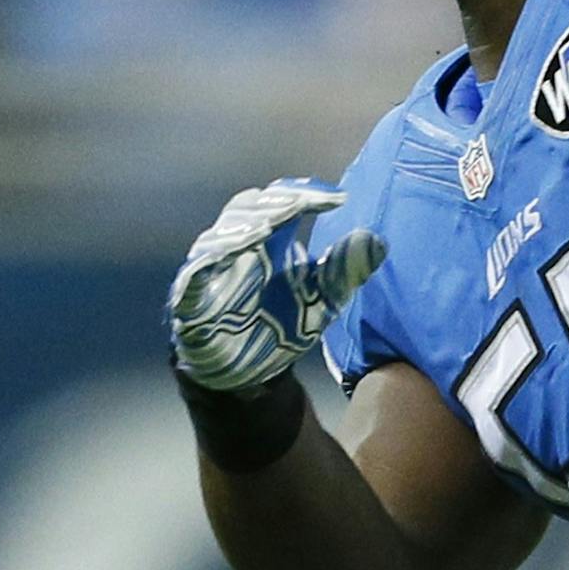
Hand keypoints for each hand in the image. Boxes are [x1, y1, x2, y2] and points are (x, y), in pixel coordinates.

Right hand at [168, 179, 385, 392]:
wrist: (251, 375)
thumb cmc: (282, 324)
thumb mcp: (324, 298)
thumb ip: (345, 270)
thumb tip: (378, 242)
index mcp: (269, 240)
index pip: (283, 202)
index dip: (307, 194)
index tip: (339, 198)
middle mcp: (237, 248)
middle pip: (247, 209)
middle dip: (274, 202)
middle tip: (302, 200)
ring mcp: (211, 272)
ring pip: (218, 237)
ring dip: (242, 227)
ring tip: (271, 222)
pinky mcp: (191, 301)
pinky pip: (193, 276)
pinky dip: (207, 262)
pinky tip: (226, 254)